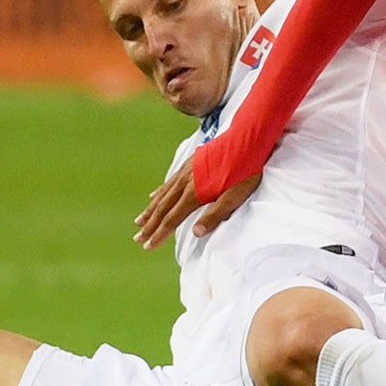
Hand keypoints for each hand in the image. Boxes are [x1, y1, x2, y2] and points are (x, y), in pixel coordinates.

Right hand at [134, 170, 259, 249]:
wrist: (247, 138)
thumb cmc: (245, 171)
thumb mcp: (235, 197)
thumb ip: (215, 215)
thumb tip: (195, 233)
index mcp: (195, 193)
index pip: (172, 219)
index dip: (159, 234)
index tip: (148, 246)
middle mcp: (185, 182)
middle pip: (163, 208)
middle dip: (150, 225)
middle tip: (138, 239)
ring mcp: (186, 171)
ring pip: (163, 194)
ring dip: (150, 210)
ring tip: (139, 221)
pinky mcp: (190, 163)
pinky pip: (169, 181)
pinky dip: (159, 192)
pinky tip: (153, 196)